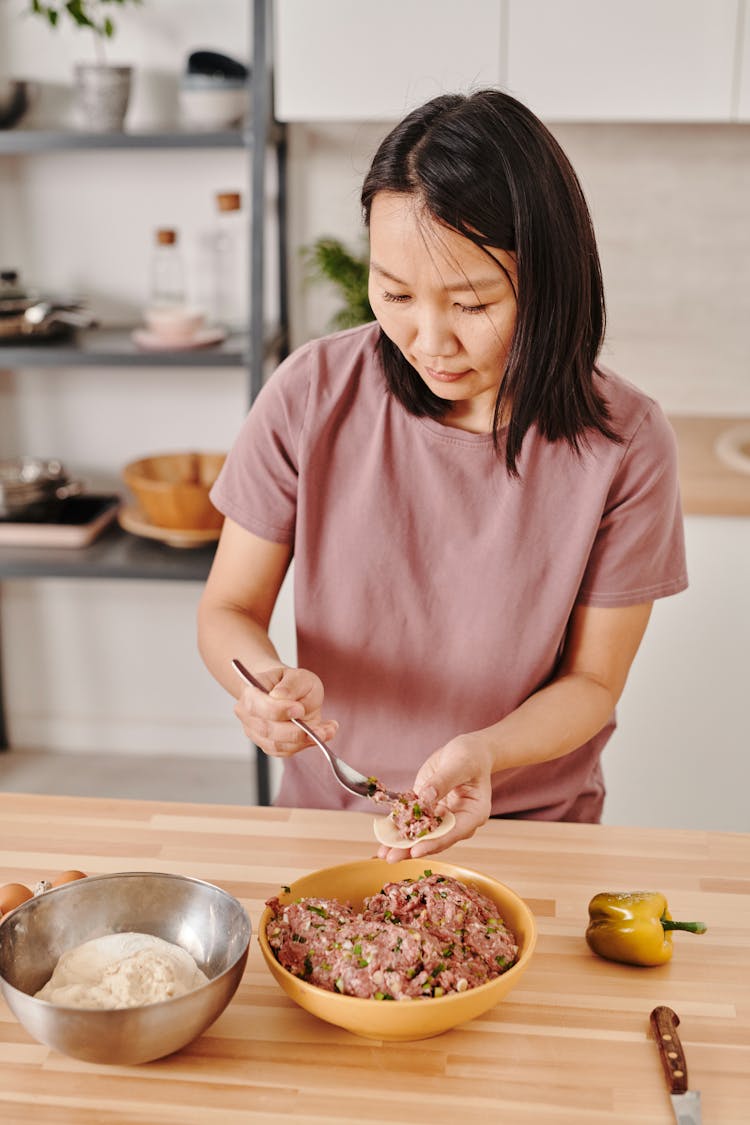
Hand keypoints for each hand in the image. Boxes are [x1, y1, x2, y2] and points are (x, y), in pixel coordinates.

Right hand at [234, 665, 337, 757]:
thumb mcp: (298, 676)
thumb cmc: (291, 683)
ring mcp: (257, 733)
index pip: (257, 706)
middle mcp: (249, 716)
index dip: (278, 710)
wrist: (288, 692)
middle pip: (266, 729)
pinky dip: (306, 745)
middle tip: (319, 728)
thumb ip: (291, 685)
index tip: (299, 709)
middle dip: (294, 731)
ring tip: (327, 731)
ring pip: (277, 745)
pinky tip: (322, 734)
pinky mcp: (269, 746)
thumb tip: (280, 697)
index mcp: (251, 693)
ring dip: (304, 741)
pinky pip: (286, 751)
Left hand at [376, 733, 493, 861]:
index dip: (434, 843)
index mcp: (473, 814)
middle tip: (392, 857)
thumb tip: (425, 798)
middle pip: (435, 838)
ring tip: (383, 853)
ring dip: (402, 843)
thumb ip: (443, 781)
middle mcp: (457, 821)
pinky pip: (412, 820)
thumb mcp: (460, 764)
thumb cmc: (471, 756)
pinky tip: (384, 835)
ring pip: (422, 834)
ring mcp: (441, 817)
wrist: (467, 752)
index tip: (416, 851)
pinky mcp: (428, 809)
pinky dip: (399, 827)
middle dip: (412, 848)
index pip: (453, 832)